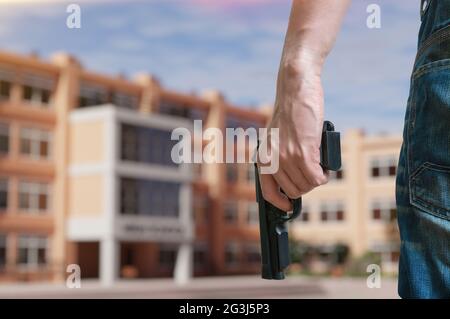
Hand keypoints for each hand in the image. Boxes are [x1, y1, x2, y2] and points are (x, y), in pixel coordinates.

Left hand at [258, 49, 327, 210]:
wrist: (295, 89)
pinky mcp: (303, 151)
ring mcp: (287, 157)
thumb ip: (280, 157)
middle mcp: (272, 160)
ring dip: (316, 179)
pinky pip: (317, 178)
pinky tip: (324, 167)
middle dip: (306, 186)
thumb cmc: (289, 112)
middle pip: (294, 191)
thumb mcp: (276, 137)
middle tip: (313, 173)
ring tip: (319, 166)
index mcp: (263, 157)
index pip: (267, 192)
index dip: (280, 203)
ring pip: (307, 185)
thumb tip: (295, 178)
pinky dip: (323, 175)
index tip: (288, 206)